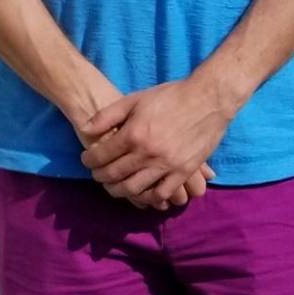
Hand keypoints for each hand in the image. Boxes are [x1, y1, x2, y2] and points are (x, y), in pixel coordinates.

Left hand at [79, 75, 238, 209]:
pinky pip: (163, 193)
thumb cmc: (169, 96)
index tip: (87, 160)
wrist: (208, 99)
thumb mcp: (134, 99)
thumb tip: (85, 129)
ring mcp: (167, 165)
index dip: (89, 161)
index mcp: (134, 134)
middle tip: (97, 175)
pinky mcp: (184, 172)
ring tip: (115, 186)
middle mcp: (148, 153)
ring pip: (135, 189)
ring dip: (120, 191)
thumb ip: (107, 116)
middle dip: (101, 177)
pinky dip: (149, 198)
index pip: (102, 156)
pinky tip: (142, 193)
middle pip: (115, 175)